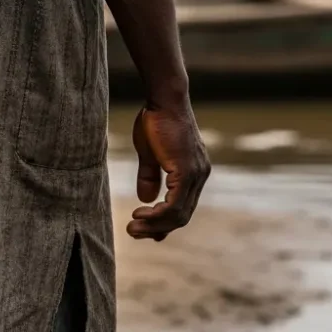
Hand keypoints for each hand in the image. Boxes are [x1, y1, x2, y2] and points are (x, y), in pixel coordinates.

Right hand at [128, 97, 210, 241]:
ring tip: (132, 228)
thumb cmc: (155, 120)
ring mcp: (195, 175)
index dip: (163, 222)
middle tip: (133, 232)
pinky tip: (140, 213)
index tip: (145, 230)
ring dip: (154, 225)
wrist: (163, 100)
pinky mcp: (187, 172)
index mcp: (193, 173)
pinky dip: (157, 214)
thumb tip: (146, 199)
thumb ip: (150, 176)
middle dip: (156, 228)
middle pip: (181, 216)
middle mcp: (199, 176)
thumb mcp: (150, 153)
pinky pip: (174, 204)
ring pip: (178, 214)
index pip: (182, 207)